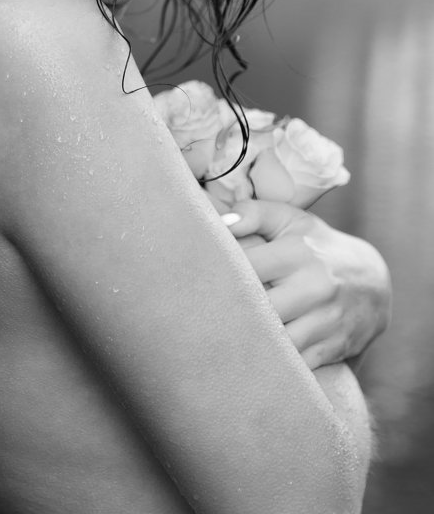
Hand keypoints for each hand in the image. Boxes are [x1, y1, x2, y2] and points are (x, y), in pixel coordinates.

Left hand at [223, 199, 391, 369]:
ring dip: (251, 339)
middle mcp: (315, 286)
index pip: (246, 266)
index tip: (202, 276)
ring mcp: (326, 321)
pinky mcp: (333, 348)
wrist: (373, 282)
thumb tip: (223, 223)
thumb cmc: (317, 246)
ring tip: (228, 333)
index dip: (221, 273)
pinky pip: (294, 364)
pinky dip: (274, 362)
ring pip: (275, 341)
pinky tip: (257, 353)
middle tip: (209, 310)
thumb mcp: (292, 220)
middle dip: (231, 310)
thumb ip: (255, 213)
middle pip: (257, 308)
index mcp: (298, 252)